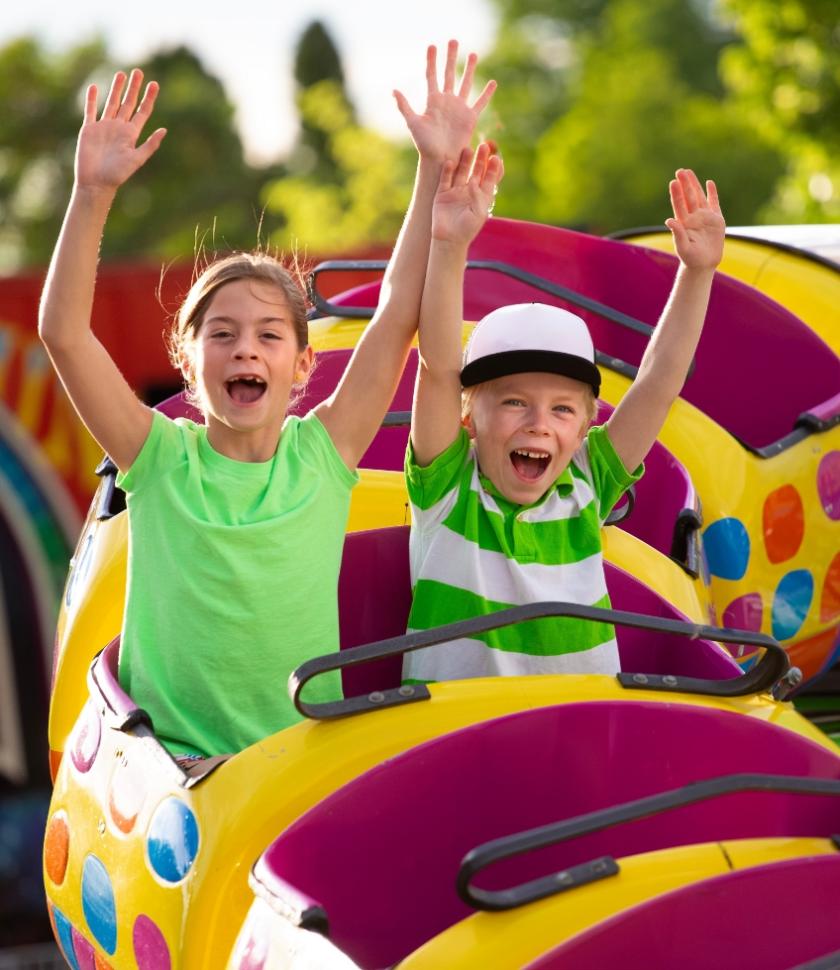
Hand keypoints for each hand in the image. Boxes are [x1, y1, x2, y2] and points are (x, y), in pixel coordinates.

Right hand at [75, 69, 166, 193]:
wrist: (96, 182)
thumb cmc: (117, 174)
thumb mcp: (137, 159)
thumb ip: (150, 145)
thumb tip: (164, 130)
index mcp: (131, 134)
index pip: (142, 111)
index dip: (149, 98)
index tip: (155, 84)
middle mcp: (119, 128)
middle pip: (128, 103)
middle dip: (134, 88)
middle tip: (139, 72)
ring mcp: (104, 127)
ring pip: (111, 103)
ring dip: (116, 89)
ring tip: (121, 74)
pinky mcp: (89, 129)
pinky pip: (91, 111)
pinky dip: (92, 99)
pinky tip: (95, 87)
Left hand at [393, 40, 495, 163]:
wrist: (440, 159)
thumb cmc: (425, 144)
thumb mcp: (413, 124)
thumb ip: (404, 106)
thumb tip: (393, 90)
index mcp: (432, 101)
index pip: (432, 75)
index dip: (431, 60)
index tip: (432, 45)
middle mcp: (446, 101)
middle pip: (449, 74)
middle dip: (451, 57)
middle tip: (453, 40)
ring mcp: (459, 108)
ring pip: (465, 83)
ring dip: (470, 69)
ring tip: (473, 54)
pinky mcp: (470, 118)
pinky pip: (480, 103)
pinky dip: (487, 94)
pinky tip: (493, 83)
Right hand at [431, 142, 503, 245]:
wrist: (449, 240)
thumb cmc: (467, 229)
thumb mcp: (478, 212)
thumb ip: (479, 195)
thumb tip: (475, 179)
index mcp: (481, 197)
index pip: (489, 179)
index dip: (492, 168)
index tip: (496, 158)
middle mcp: (469, 192)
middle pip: (476, 171)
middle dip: (480, 160)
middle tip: (483, 146)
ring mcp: (455, 192)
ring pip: (461, 172)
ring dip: (465, 161)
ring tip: (468, 149)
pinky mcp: (442, 194)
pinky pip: (445, 179)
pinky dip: (447, 170)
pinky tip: (450, 161)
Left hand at [665, 169, 724, 269]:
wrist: (704, 264)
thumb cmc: (691, 258)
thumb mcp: (683, 247)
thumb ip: (677, 234)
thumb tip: (669, 220)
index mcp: (684, 223)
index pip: (679, 205)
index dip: (676, 193)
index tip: (673, 182)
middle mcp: (693, 217)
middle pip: (688, 197)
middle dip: (684, 184)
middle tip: (680, 171)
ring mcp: (704, 217)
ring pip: (699, 196)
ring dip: (694, 184)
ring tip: (688, 172)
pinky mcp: (716, 219)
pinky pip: (714, 203)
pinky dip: (712, 193)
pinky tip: (709, 182)